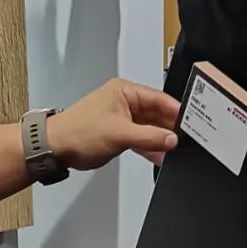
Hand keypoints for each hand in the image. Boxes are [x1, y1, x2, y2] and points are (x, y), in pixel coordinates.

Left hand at [47, 80, 179, 169]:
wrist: (56, 148)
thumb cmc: (77, 131)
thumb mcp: (119, 134)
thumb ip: (149, 137)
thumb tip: (171, 138)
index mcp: (125, 91)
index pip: (159, 98)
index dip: (175, 111)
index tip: (191, 123)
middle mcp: (125, 101)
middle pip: (156, 113)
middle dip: (169, 127)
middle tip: (186, 139)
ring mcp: (122, 118)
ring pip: (149, 127)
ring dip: (160, 139)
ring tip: (175, 149)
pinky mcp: (118, 133)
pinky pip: (141, 138)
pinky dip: (149, 147)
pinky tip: (160, 156)